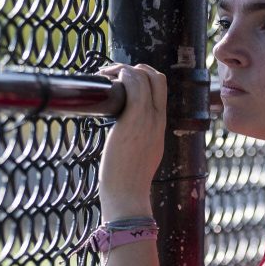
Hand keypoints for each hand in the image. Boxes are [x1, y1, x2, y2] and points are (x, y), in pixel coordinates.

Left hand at [97, 64, 166, 219]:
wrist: (128, 197)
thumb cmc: (127, 183)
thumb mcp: (140, 157)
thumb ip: (137, 141)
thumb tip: (120, 134)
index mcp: (160, 127)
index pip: (161, 89)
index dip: (144, 77)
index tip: (123, 81)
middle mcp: (157, 120)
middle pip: (157, 77)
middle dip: (135, 68)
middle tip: (112, 75)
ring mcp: (147, 120)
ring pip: (144, 76)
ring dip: (122, 69)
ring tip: (104, 76)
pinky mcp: (132, 122)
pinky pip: (132, 86)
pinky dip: (119, 76)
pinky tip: (104, 81)